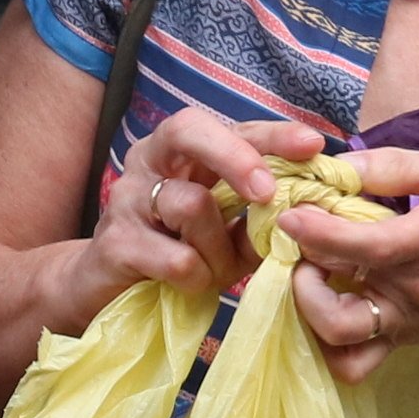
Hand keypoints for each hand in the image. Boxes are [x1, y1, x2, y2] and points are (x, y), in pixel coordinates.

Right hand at [77, 106, 318, 316]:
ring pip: (192, 206)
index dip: (271, 134)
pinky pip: (178, 258)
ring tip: (215, 269)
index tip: (312, 144)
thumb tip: (310, 210)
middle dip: (235, 157)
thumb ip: (261, 218)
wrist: (106, 291)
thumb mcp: (227, 234)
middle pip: (189, 130)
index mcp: (180, 151)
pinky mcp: (115, 243)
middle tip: (266, 193)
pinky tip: (190, 284)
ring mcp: (126, 199)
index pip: (229, 126)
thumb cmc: (178, 253)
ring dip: (219, 249)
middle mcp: (148, 161)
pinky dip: (199, 278)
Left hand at [278, 146, 418, 387]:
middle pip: (328, 300)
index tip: (290, 208)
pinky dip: (330, 344)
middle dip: (298, 267)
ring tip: (311, 272)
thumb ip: (403, 166)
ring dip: (308, 308)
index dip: (308, 228)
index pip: (350, 246)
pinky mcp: (403, 342)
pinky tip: (329, 304)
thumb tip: (343, 165)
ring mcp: (402, 323)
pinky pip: (355, 360)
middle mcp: (406, 291)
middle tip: (299, 238)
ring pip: (335, 338)